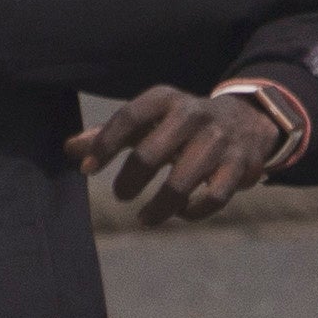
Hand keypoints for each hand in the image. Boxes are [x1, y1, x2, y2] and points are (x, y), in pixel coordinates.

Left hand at [72, 83, 294, 224]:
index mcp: (166, 99)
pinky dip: (193, 211)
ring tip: (143, 218)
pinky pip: (214, 198)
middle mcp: (194, 114)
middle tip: (120, 195)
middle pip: (152, 152)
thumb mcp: (149, 121)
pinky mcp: (240, 166)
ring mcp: (219, 141)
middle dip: (130, 180)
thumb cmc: (180, 125)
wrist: (247, 119)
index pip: (129, 117)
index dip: (104, 145)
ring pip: (182, 182)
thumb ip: (110, 135)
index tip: (87, 170)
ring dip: (159, 206)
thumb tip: (70, 150)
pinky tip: (180, 212)